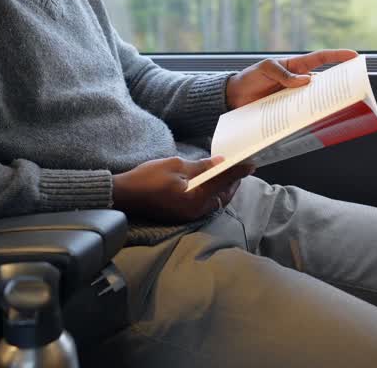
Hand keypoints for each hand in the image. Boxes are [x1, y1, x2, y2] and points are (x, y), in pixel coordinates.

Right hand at [112, 156, 252, 223]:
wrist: (125, 195)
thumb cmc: (148, 178)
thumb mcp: (176, 165)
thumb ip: (201, 166)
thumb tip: (221, 162)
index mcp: (196, 196)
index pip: (224, 181)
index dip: (238, 171)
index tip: (251, 163)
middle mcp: (197, 210)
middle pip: (224, 195)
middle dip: (233, 181)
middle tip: (240, 167)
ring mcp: (190, 215)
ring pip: (216, 201)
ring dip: (223, 188)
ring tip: (227, 173)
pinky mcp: (184, 215)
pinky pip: (206, 204)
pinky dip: (212, 193)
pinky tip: (210, 183)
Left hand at [225, 49, 358, 109]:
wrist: (234, 97)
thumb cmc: (250, 77)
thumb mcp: (265, 69)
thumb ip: (283, 73)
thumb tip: (305, 81)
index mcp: (296, 67)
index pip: (321, 59)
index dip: (338, 56)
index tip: (355, 56)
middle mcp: (300, 82)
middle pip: (325, 82)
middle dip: (339, 84)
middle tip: (353, 89)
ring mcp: (295, 97)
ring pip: (316, 100)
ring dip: (325, 103)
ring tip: (337, 108)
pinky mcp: (289, 111)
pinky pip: (303, 114)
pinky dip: (310, 117)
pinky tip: (315, 122)